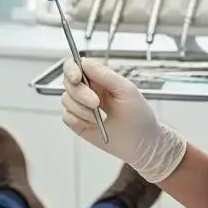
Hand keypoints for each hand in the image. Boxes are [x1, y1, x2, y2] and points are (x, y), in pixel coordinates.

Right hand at [60, 57, 186, 183]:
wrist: (142, 144)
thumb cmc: (139, 116)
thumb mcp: (126, 91)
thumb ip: (105, 75)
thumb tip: (84, 63)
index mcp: (100, 79)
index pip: (77, 66)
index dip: (72, 69)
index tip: (77, 78)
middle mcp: (89, 90)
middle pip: (68, 82)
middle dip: (80, 93)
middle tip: (96, 103)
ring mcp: (82, 106)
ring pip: (66, 99)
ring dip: (81, 109)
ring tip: (98, 118)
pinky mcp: (78, 122)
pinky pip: (66, 116)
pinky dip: (78, 120)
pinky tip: (92, 125)